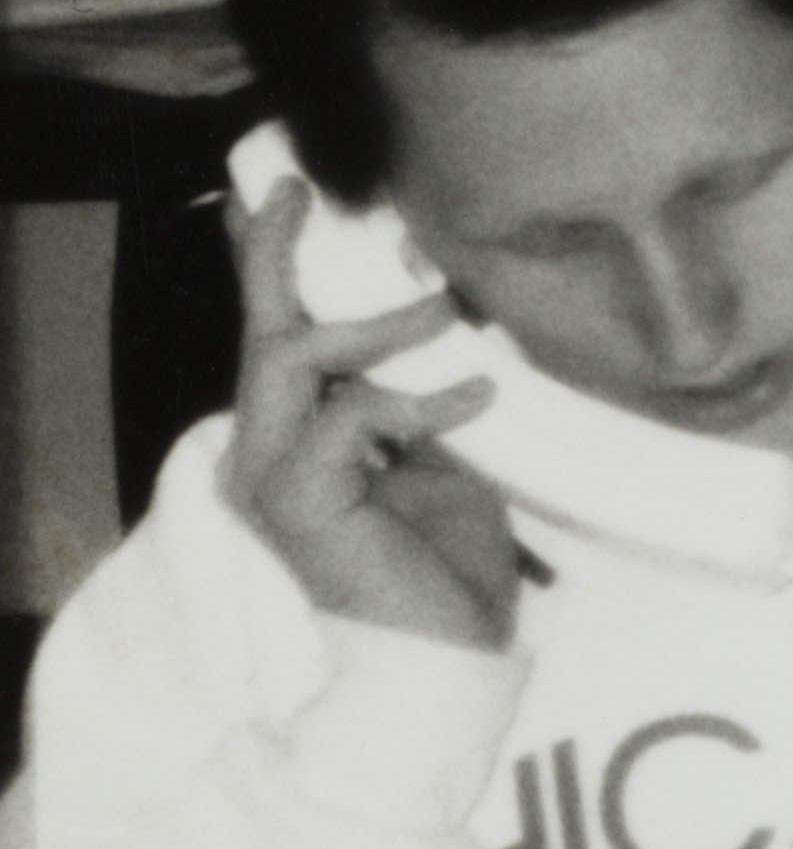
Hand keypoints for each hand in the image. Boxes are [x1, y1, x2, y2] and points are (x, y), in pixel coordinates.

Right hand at [220, 172, 527, 648]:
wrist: (454, 653)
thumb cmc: (450, 562)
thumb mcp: (444, 456)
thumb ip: (418, 395)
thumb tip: (440, 314)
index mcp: (294, 438)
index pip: (275, 339)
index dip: (270, 265)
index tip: (286, 198)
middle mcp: (264, 452)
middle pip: (261, 333)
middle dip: (275, 256)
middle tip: (302, 194)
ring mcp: (271, 477)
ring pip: (292, 359)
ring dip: (374, 325)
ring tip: (444, 310)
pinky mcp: (298, 503)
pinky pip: (349, 418)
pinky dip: (415, 401)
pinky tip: (475, 401)